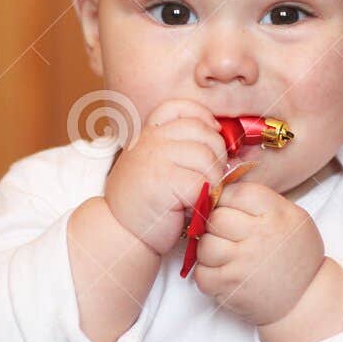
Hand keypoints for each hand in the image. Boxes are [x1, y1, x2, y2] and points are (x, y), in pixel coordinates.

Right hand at [102, 99, 230, 255]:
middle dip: (216, 158)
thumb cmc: (144, 204)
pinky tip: (190, 208)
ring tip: (196, 197)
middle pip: (205, 133)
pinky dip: (204, 199)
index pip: (183, 108)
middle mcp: (151, 139)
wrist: (120, 233)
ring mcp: (156, 157)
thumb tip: (222, 139)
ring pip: (208, 158)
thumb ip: (179, 148)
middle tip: (205, 181)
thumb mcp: (155, 166)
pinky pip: (204, 181)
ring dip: (212, 182)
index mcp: (149, 133)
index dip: (204, 119)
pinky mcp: (164, 179)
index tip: (210, 137)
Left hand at [190, 179, 326, 325]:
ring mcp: (243, 262)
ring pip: (204, 245)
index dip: (226, 200)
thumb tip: (221, 188)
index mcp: (277, 213)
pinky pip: (201, 273)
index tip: (229, 211)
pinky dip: (207, 275)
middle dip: (215, 226)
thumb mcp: (291, 217)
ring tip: (225, 257)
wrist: (306, 299)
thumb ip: (260, 202)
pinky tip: (224, 275)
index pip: (234, 192)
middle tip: (226, 236)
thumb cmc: (295, 255)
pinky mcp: (230, 286)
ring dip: (209, 252)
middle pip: (215, 218)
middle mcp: (260, 235)